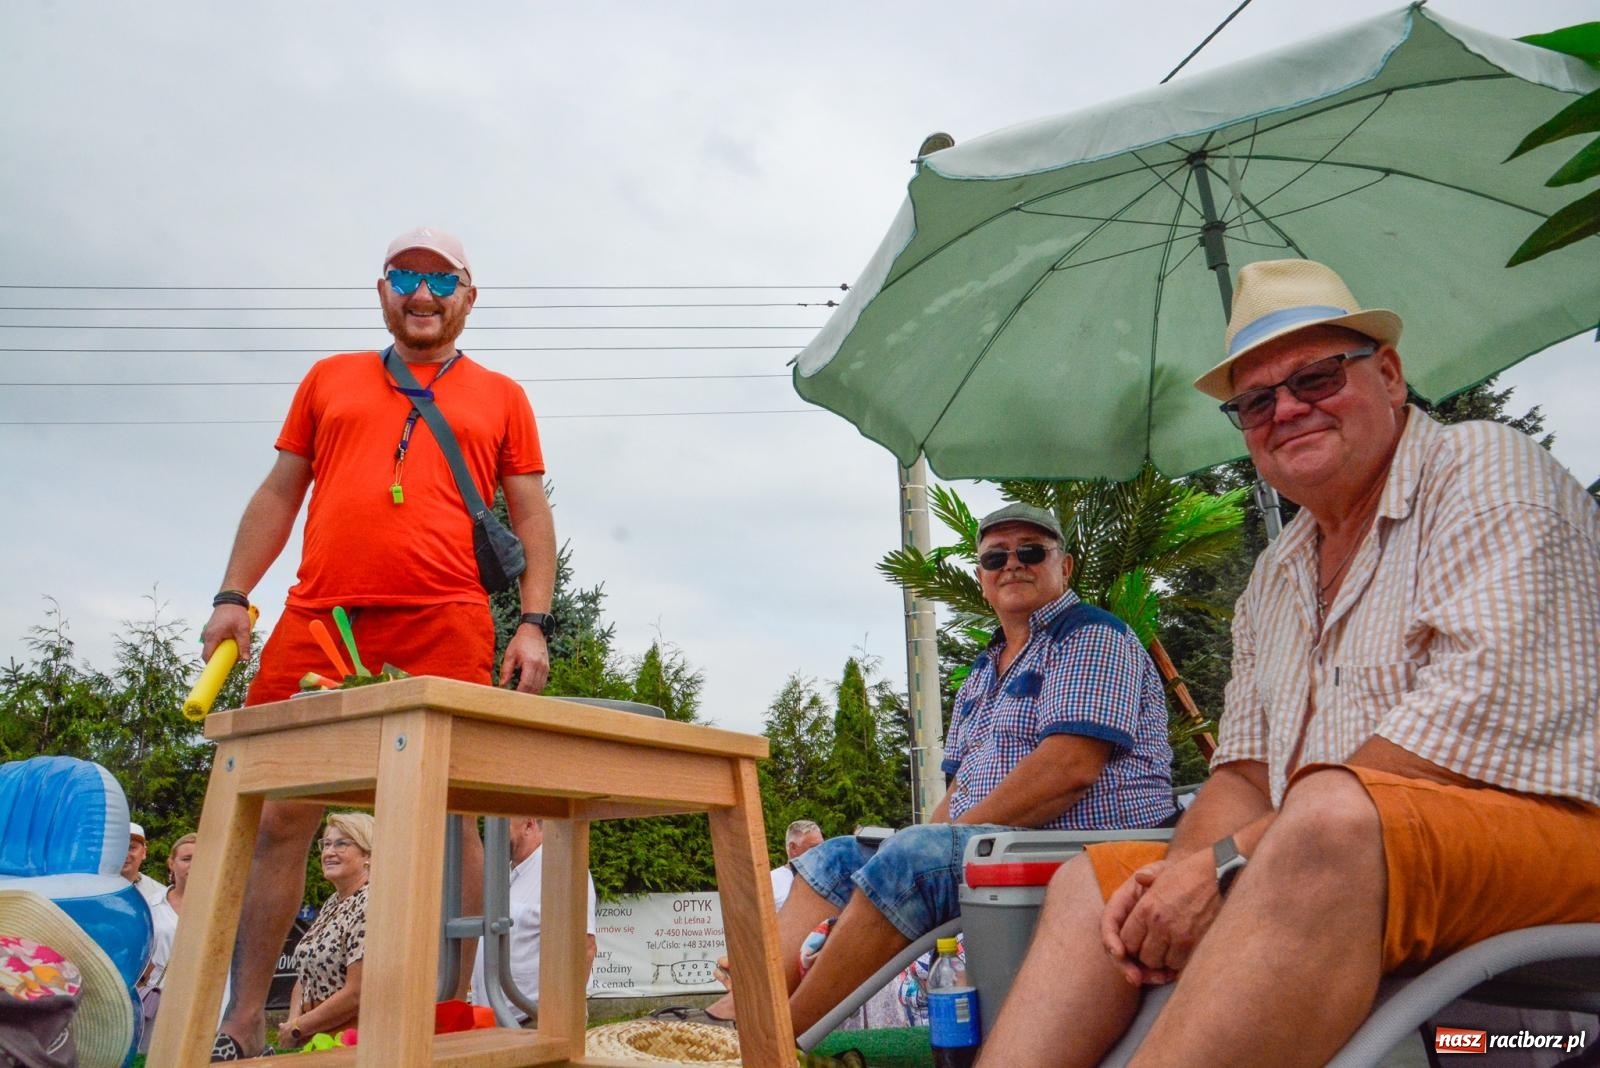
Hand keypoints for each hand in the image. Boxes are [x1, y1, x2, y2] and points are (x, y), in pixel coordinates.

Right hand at [200, 603, 253, 662]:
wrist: (230, 600)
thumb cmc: (236, 613)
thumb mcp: (243, 629)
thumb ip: (244, 644)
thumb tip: (245, 659)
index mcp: (212, 637)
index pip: (207, 656)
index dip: (213, 665)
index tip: (221, 671)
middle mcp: (206, 636)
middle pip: (209, 654)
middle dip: (220, 659)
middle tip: (232, 659)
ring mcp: (208, 633)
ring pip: (212, 648)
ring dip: (222, 652)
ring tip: (234, 649)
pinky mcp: (211, 631)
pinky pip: (214, 643)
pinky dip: (221, 646)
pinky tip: (231, 643)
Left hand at [499, 624, 549, 692]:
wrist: (534, 631)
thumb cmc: (520, 641)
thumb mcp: (510, 654)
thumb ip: (506, 670)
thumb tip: (502, 684)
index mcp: (531, 663)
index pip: (526, 684)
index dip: (520, 693)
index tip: (512, 698)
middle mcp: (540, 666)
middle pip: (534, 687)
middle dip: (525, 696)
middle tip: (515, 702)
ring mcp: (545, 667)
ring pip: (540, 687)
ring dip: (531, 694)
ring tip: (521, 698)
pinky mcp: (547, 668)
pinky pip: (543, 682)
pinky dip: (536, 688)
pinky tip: (529, 691)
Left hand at [1101, 849, 1222, 984]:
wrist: (1220, 874)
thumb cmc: (1191, 873)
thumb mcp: (1164, 873)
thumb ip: (1146, 879)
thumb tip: (1139, 878)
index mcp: (1146, 908)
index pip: (1127, 941)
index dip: (1131, 944)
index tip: (1139, 940)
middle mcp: (1159, 925)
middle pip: (1143, 957)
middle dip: (1146, 954)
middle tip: (1154, 946)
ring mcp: (1179, 936)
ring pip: (1162, 963)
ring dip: (1164, 959)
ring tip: (1169, 947)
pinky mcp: (1197, 944)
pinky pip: (1181, 964)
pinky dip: (1180, 961)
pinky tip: (1183, 950)